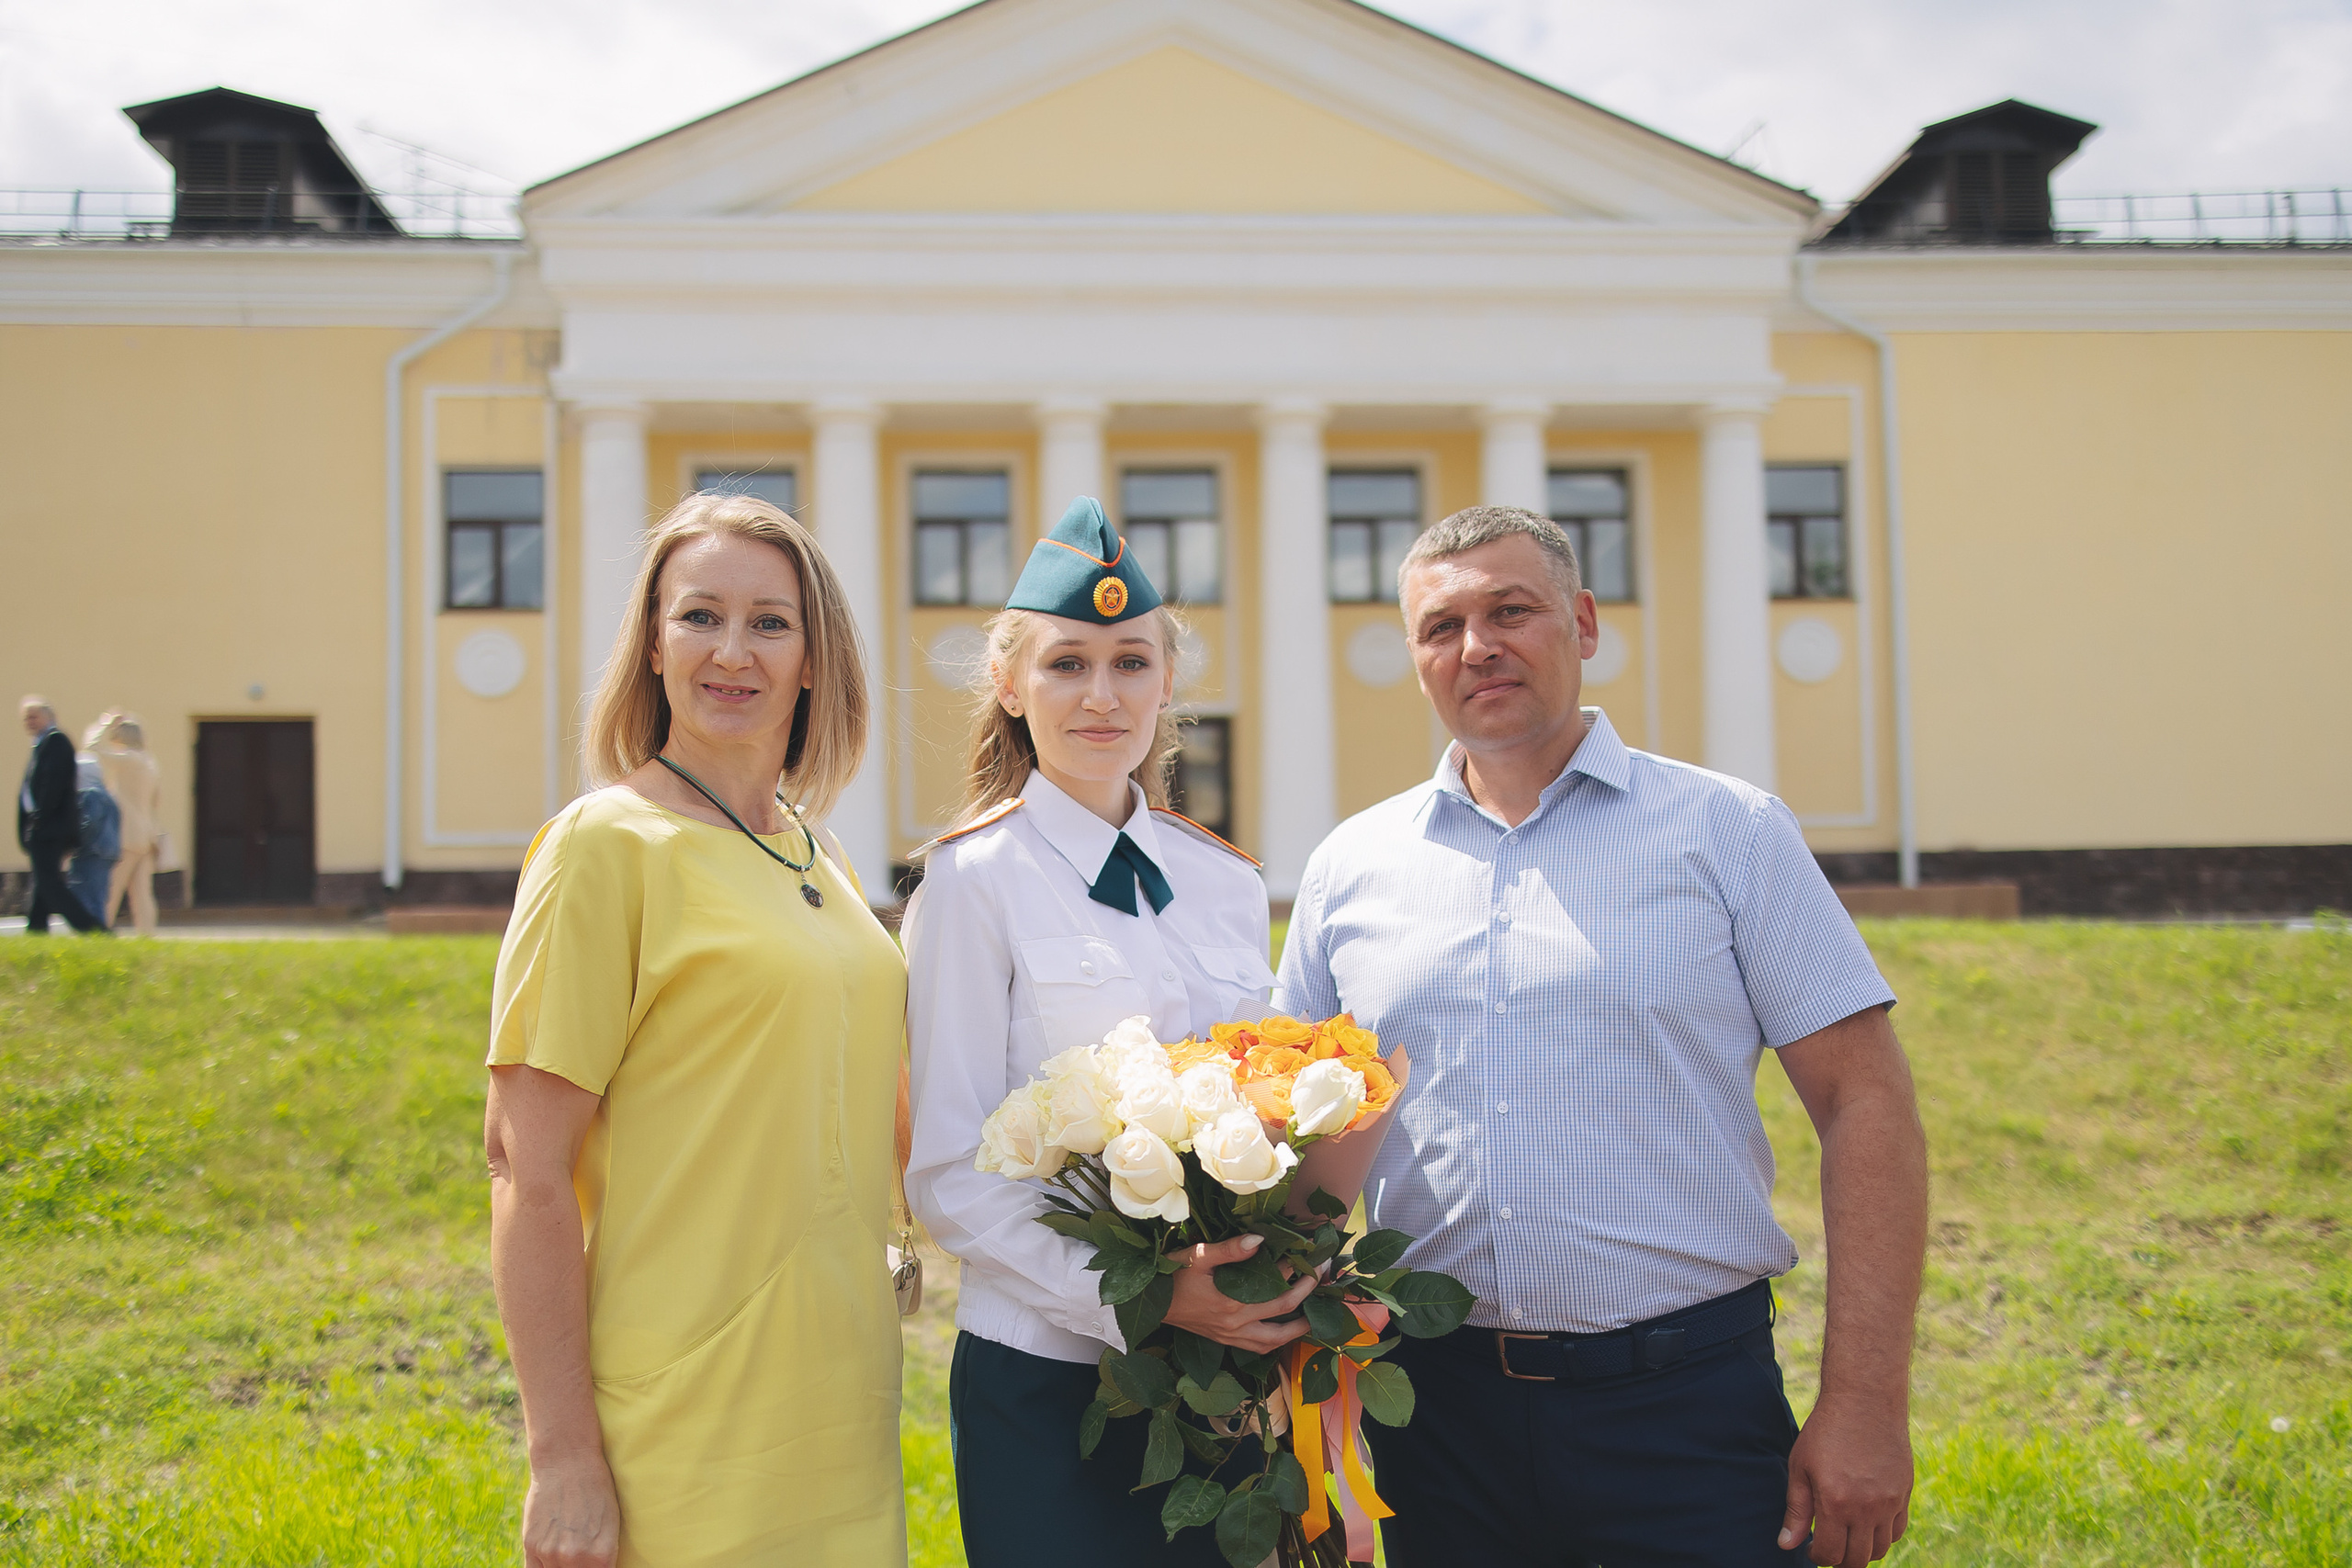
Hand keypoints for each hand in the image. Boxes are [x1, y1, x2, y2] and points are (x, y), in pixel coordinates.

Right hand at [521, 1449, 620, 1567]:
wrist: (568, 1462)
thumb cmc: (597, 1491)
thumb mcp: (611, 1527)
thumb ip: (602, 1558)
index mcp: (602, 1556)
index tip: (595, 1565)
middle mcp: (575, 1559)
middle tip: (581, 1558)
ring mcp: (550, 1553)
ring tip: (566, 1556)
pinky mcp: (531, 1546)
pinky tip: (550, 1562)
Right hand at [1162, 1234, 1318, 1354]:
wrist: (1150, 1303)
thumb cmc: (1171, 1277)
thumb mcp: (1197, 1256)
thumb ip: (1229, 1250)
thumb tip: (1260, 1239)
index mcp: (1231, 1303)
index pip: (1275, 1287)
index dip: (1294, 1269)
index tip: (1308, 1254)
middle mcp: (1235, 1325)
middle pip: (1283, 1315)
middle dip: (1307, 1295)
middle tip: (1321, 1276)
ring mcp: (1231, 1336)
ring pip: (1274, 1340)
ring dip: (1298, 1328)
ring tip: (1314, 1315)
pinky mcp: (1225, 1341)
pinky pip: (1259, 1348)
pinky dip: (1277, 1341)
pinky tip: (1284, 1332)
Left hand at [1779, 1397, 1911, 1565]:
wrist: (1864, 1400)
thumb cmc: (1825, 1431)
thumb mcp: (1800, 1467)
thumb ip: (1796, 1510)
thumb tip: (1787, 1544)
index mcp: (1835, 1503)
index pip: (1830, 1553)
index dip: (1817, 1556)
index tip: (1811, 1548)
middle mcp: (1866, 1508)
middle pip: (1857, 1559)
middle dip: (1839, 1559)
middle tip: (1828, 1547)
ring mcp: (1889, 1503)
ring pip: (1880, 1549)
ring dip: (1862, 1550)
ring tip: (1847, 1536)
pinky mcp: (1904, 1493)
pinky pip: (1898, 1530)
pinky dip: (1883, 1536)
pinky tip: (1867, 1524)